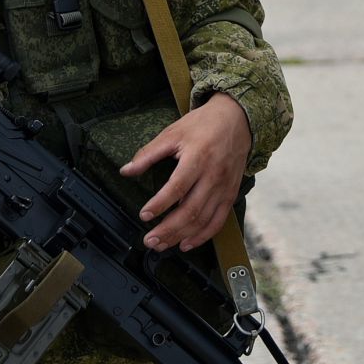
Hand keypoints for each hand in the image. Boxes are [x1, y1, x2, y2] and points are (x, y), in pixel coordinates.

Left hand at [120, 92, 251, 252]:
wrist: (237, 119)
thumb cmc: (203, 125)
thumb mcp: (173, 132)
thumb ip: (148, 153)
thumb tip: (126, 170)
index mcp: (198, 158)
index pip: (177, 187)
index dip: (160, 204)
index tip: (144, 215)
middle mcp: (213, 176)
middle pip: (191, 210)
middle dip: (168, 229)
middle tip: (149, 240)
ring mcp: (224, 187)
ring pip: (203, 219)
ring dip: (181, 236)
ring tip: (162, 244)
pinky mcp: (230, 194)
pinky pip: (218, 221)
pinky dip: (203, 236)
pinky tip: (186, 243)